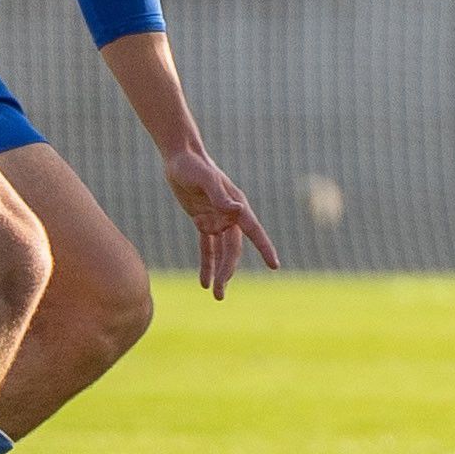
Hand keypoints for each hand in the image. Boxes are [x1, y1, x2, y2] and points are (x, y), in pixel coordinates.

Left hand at [162, 145, 278, 299]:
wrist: (180, 158)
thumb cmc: (192, 166)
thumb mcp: (204, 179)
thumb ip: (220, 196)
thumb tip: (237, 210)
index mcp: (236, 206)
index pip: (253, 231)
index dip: (264, 248)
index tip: (274, 265)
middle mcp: (231, 215)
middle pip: (233, 250)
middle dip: (228, 271)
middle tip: (220, 293)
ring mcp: (218, 220)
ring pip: (222, 253)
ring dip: (220, 272)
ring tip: (217, 295)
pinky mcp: (204, 221)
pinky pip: (207, 248)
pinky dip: (207, 264)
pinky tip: (204, 283)